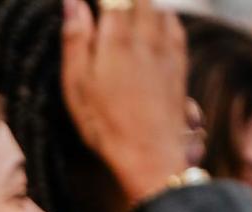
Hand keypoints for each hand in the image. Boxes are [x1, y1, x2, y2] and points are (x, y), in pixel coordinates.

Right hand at [60, 0, 188, 205]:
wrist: (149, 155)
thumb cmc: (104, 124)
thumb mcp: (76, 85)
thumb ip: (75, 40)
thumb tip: (72, 2)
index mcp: (115, 39)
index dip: (100, 0)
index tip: (87, 6)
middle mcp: (145, 36)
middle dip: (120, 0)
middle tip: (107, 10)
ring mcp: (166, 49)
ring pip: (157, 7)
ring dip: (140, 4)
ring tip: (124, 13)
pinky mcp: (178, 64)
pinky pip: (174, 25)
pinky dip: (162, 15)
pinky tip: (154, 22)